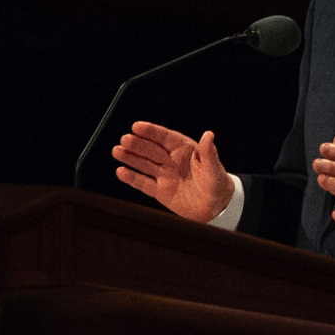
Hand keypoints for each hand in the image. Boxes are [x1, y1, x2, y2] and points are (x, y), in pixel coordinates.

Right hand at [112, 121, 234, 222]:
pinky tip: (121, 171)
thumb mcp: (214, 169)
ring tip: (117, 151)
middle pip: (151, 150)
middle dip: (138, 144)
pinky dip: (132, 178)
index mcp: (184, 150)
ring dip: (130, 158)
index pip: (165, 138)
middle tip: (125, 139)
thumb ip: (209, 153)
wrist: (217, 208)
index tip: (137, 126)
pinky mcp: (160, 191)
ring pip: (144, 164)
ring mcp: (165, 175)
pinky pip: (143, 183)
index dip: (151, 132)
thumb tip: (208, 135)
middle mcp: (172, 160)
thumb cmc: (218, 184)